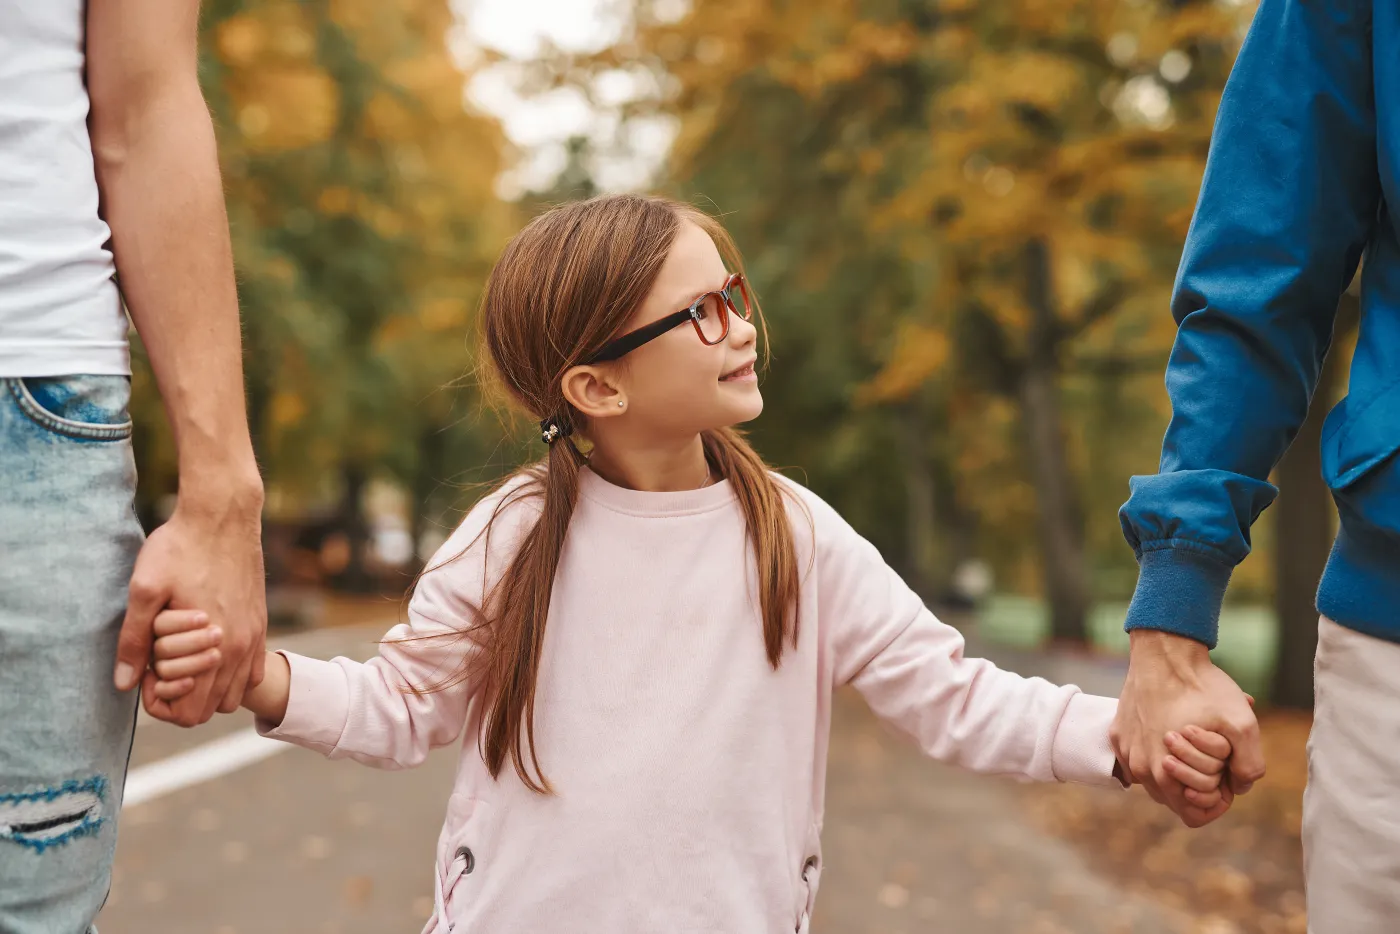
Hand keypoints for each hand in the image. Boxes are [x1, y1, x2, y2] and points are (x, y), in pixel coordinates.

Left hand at [115, 481, 266, 725]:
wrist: (223, 514)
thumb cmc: (180, 548)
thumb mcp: (145, 590)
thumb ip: (134, 640)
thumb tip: (124, 684)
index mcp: (213, 646)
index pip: (189, 714)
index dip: (160, 702)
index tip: (147, 672)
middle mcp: (240, 648)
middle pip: (210, 710)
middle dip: (182, 697)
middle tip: (160, 665)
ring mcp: (254, 636)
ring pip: (233, 695)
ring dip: (207, 687)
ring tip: (182, 658)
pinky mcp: (260, 623)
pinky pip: (252, 672)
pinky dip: (230, 673)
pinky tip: (207, 649)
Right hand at [1112, 631, 1263, 827]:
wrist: (1163, 652)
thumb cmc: (1202, 687)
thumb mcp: (1242, 725)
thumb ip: (1249, 766)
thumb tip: (1240, 786)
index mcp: (1165, 776)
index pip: (1193, 815)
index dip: (1217, 801)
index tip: (1226, 775)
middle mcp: (1139, 770)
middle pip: (1175, 798)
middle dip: (1197, 782)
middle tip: (1213, 754)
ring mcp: (1125, 752)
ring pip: (1156, 779)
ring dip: (1177, 766)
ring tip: (1193, 738)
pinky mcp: (1118, 734)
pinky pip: (1140, 757)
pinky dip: (1157, 750)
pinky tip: (1171, 725)